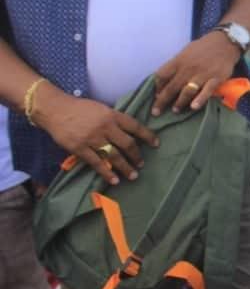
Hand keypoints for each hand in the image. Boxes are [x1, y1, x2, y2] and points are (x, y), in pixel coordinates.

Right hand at [34, 85, 157, 184]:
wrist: (55, 109)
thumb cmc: (79, 108)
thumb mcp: (101, 109)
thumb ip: (114, 120)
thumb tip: (130, 132)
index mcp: (112, 115)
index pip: (135, 126)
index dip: (148, 136)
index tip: (156, 144)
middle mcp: (105, 127)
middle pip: (127, 144)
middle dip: (137, 155)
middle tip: (142, 164)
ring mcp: (92, 138)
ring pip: (114, 155)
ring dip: (126, 167)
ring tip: (133, 175)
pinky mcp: (79, 148)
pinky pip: (96, 163)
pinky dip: (107, 173)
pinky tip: (115, 180)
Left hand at [152, 32, 241, 115]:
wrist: (225, 42)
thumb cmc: (203, 48)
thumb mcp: (185, 52)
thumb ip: (176, 65)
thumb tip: (164, 79)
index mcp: (179, 61)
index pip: (162, 75)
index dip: (157, 87)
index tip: (156, 96)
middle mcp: (188, 68)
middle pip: (172, 86)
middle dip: (162, 101)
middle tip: (156, 112)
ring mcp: (202, 74)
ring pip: (187, 91)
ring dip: (179, 102)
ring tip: (175, 110)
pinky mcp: (216, 79)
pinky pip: (206, 91)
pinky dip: (200, 99)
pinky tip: (194, 107)